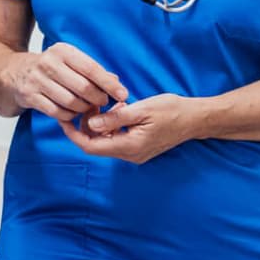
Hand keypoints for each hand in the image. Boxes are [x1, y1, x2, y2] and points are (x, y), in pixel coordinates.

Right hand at [0, 43, 128, 124]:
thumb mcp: (70, 61)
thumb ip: (93, 71)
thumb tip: (116, 82)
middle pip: (83, 88)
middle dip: (98, 99)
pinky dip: (69, 116)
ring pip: (71, 102)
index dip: (109, 84)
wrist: (16, 72)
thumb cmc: (51, 67)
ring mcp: (37, 80)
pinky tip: (72, 112)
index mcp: (63, 51)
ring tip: (87, 108)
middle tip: (103, 103)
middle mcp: (49, 63)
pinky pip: (58, 112)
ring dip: (84, 109)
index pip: (91, 68)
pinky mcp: (30, 96)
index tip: (123, 94)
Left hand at [65, 94, 201, 164]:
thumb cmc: (171, 111)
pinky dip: (111, 126)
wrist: (195, 119)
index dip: (73, 133)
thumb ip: (115, 118)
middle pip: (95, 144)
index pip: (90, 146)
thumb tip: (91, 123)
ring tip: (106, 104)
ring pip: (105, 141)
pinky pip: (116, 139)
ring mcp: (135, 153)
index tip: (64, 117)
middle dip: (86, 125)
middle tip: (89, 104)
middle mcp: (130, 154)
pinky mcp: (139, 148)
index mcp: (129, 146)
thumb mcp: (142, 109)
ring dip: (99, 124)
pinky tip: (119, 110)